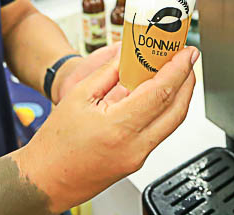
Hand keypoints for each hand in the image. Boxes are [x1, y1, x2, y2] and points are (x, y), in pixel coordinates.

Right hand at [14, 46, 198, 212]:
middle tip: (187, 59)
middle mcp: (134, 146)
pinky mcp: (137, 162)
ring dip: (180, 96)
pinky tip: (160, 96)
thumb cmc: (56, 143)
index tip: (186, 53)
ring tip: (177, 74)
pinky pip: (160, 132)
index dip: (178, 69)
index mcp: (118, 126)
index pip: (161, 93)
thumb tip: (128, 53)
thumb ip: (108, 72)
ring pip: (172, 123)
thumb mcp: (78, 96)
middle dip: (187, 81)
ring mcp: (138, 158)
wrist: (46, 179)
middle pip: (177, 110)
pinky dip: (166, 111)